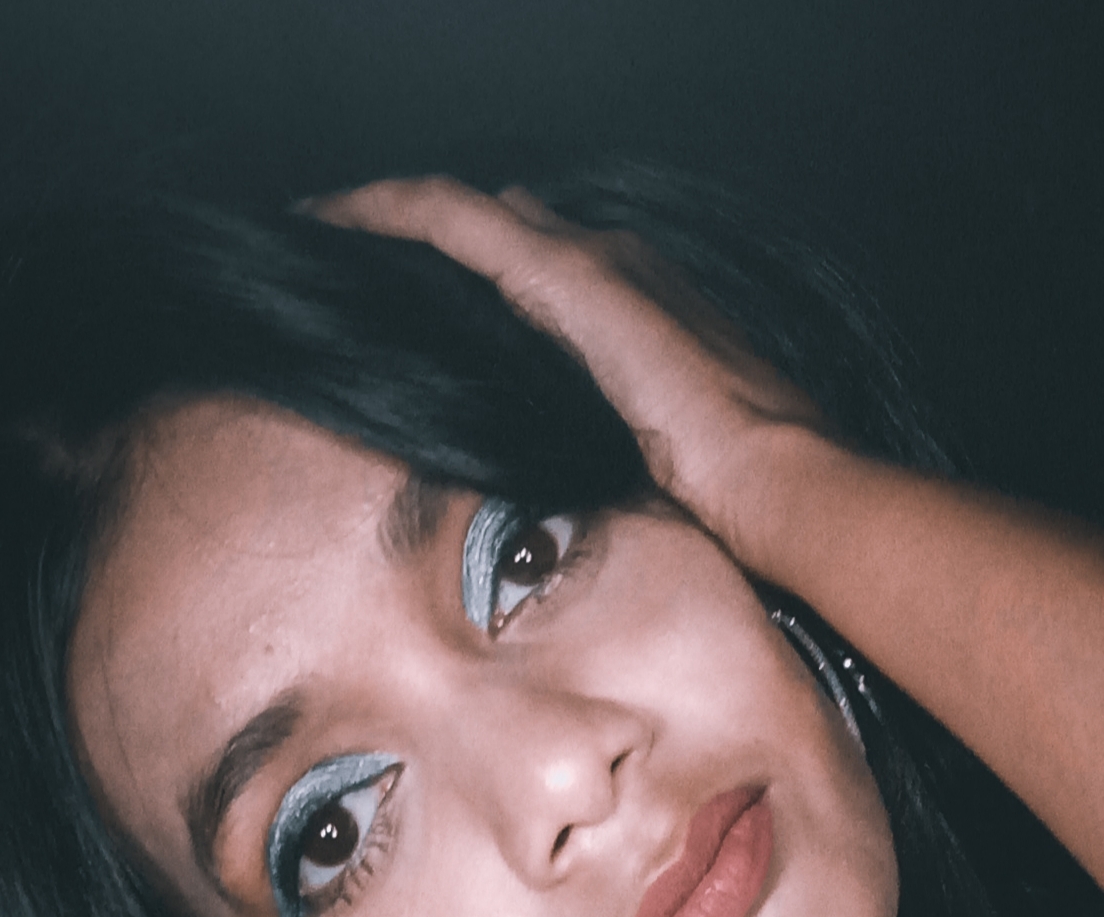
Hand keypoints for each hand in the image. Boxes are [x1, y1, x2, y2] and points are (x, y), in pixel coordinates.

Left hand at [308, 177, 826, 565]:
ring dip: (387, 221)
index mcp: (634, 314)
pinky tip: (327, 220)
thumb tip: (560, 518)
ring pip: (459, 215)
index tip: (417, 312)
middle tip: (354, 269)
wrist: (780, 477)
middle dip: (427, 249)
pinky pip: (442, 217)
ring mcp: (585, 262)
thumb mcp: (655, 480)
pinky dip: (381, 212)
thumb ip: (607, 471)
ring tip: (323, 232)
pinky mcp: (557, 270)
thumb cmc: (737, 505)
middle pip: (497, 232)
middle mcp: (609, 268)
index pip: (538, 274)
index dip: (476, 285)